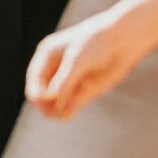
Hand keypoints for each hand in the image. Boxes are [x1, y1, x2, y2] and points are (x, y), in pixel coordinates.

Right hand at [26, 9, 151, 120]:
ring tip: (60, 117)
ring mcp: (70, 80)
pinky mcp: (84, 89)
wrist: (121, 41)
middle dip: (46, 103)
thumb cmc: (95, 44)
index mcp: (47, 56)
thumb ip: (64, 81)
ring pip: (58, 99)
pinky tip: (67, 116)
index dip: (37, 92)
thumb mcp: (76, 61)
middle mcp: (56, 69)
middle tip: (51, 114)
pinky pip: (72, 103)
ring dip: (57, 109)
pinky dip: (69, 110)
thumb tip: (51, 101)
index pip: (36, 79)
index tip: (43, 101)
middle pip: (43, 91)